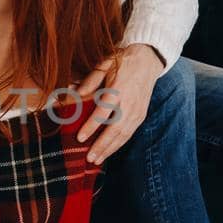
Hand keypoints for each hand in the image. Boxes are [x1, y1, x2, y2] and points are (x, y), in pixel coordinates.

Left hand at [75, 44, 164, 165]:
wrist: (147, 61)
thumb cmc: (121, 63)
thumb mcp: (104, 65)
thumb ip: (90, 80)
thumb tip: (75, 91)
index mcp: (118, 90)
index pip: (103, 112)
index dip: (91, 126)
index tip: (80, 138)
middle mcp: (129, 104)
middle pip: (115, 129)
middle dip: (101, 145)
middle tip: (89, 158)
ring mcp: (137, 112)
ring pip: (123, 135)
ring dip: (110, 149)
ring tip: (96, 161)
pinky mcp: (141, 116)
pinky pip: (129, 134)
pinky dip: (118, 145)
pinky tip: (108, 152)